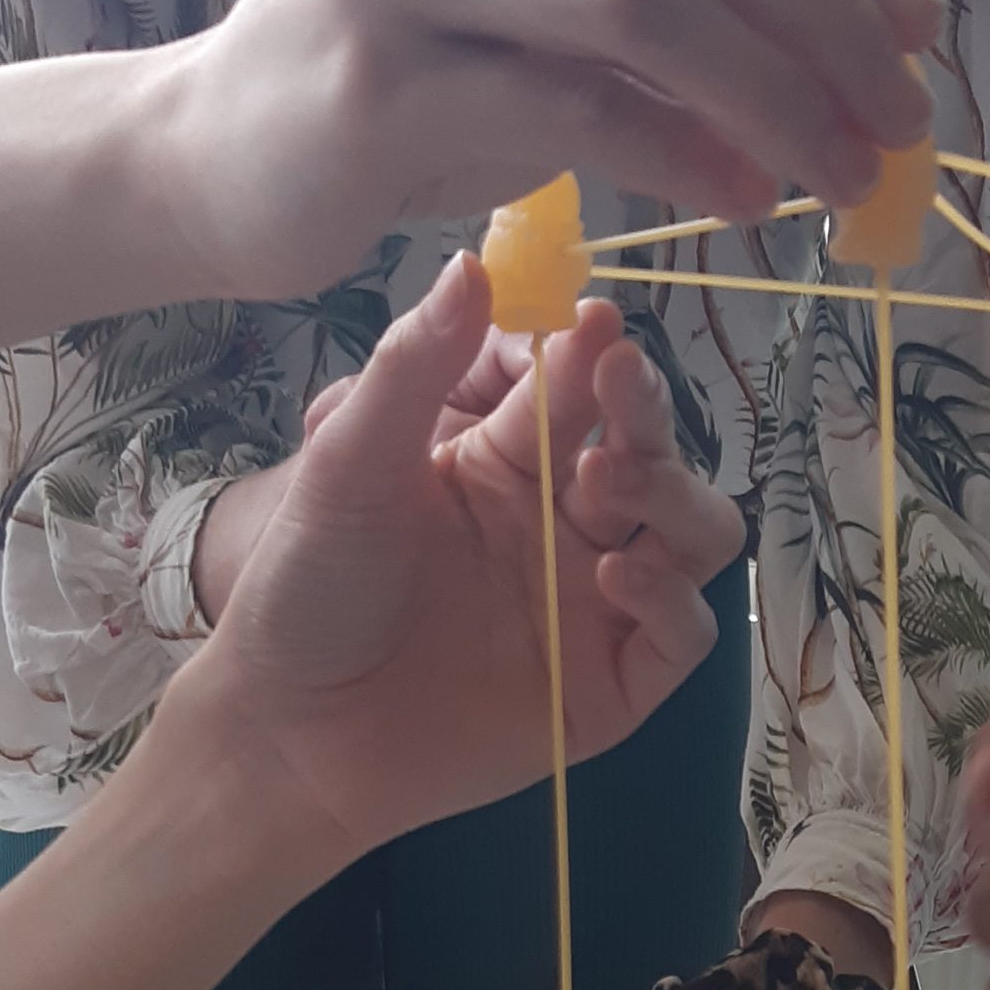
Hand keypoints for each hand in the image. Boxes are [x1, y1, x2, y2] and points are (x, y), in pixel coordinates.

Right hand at [154, 0, 945, 301]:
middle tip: (899, 120)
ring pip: (642, 0)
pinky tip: (745, 198)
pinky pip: (575, 106)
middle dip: (821, 24)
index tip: (913, 35)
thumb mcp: (540, 18)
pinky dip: (683, 155)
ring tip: (843, 175)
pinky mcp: (375, 73)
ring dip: (774, 96)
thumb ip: (668, 4)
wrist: (216, 162)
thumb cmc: (401, 91)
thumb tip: (869, 46)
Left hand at [177, 253, 742, 860]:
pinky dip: (670, 602)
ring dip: (674, 500)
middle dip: (648, 418)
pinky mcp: (614, 688)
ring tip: (610, 490)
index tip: (597, 325)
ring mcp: (599, 607)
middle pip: (658, 455)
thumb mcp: (351, 462)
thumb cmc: (311, 589)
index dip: (602, 355)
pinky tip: (616, 581)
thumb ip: (413, 365)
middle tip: (616, 395)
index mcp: (510, 463)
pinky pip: (683, 635)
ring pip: (696, 536)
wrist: (294, 726)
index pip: (587, 393)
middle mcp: (568, 528)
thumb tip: (471, 262)